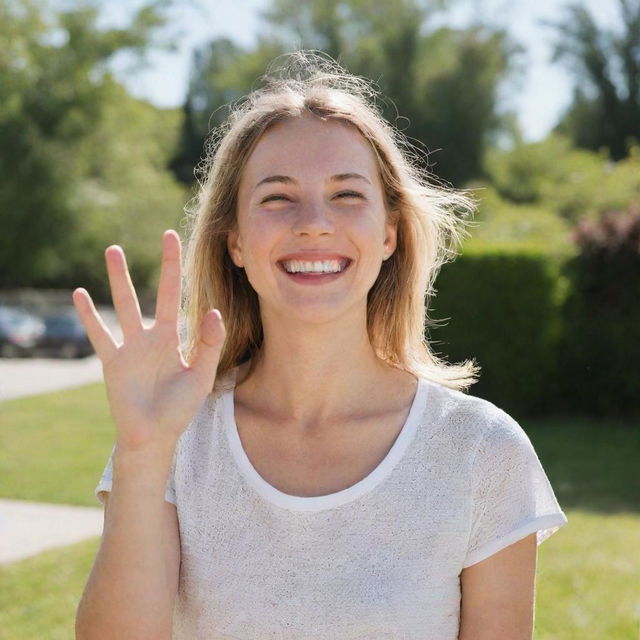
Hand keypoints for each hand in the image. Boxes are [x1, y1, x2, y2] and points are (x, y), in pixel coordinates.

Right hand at [72, 230, 225, 451]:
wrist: (153, 436)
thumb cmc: (179, 409)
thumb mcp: (201, 376)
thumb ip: (209, 345)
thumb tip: (214, 312)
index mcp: (176, 339)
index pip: (185, 301)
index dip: (190, 279)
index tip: (196, 256)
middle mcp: (154, 337)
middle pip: (159, 293)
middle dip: (165, 265)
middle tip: (168, 236)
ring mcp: (131, 346)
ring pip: (125, 304)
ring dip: (120, 278)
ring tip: (114, 250)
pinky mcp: (113, 361)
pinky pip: (100, 334)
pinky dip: (89, 315)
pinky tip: (80, 293)